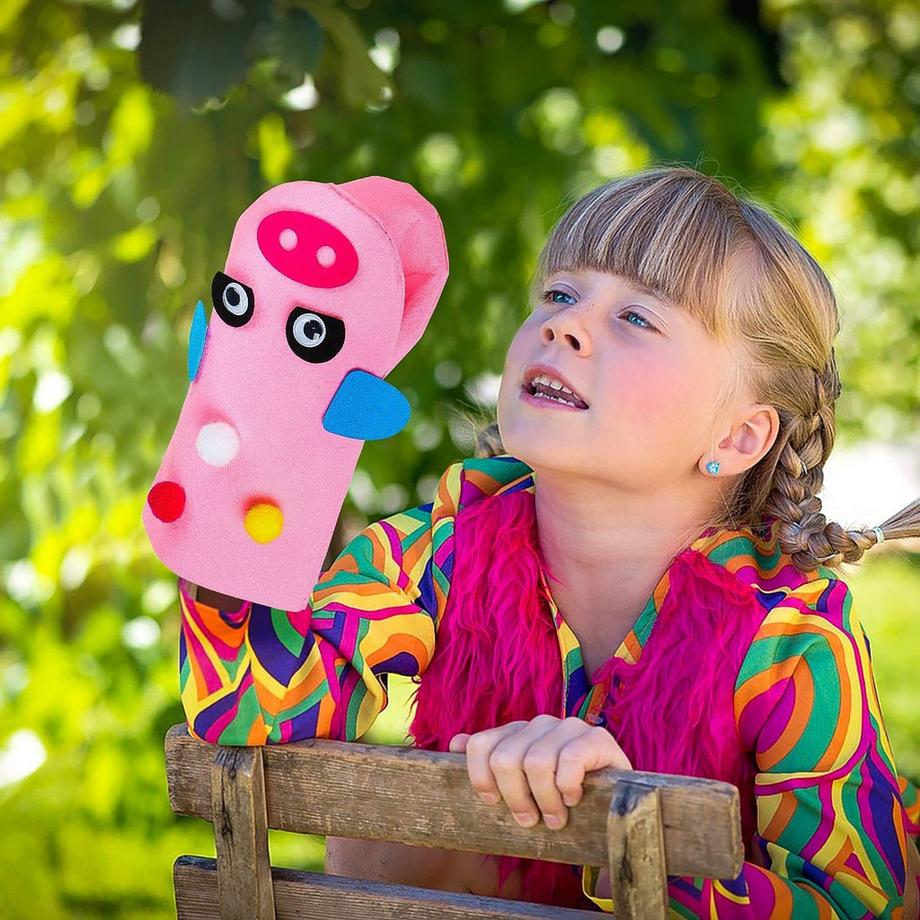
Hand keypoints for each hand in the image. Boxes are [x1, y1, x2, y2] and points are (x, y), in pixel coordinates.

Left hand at [448, 714, 631, 831]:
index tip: (493, 803)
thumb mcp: (522, 785)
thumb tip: (454, 743)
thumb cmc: (560, 797)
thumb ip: (491, 763)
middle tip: (531, 821)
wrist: (613, 802)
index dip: (480, 778)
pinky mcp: (596, 737)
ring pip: (536, 763)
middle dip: (515, 798)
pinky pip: (570, 760)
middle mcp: (540, 723)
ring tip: (556, 818)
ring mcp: (568, 726)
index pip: (480, 744)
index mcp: (517, 732)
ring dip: (545, 800)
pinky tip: (574, 798)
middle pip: (505, 759)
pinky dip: (568, 787)